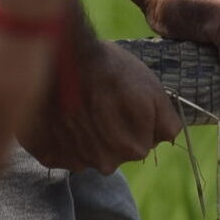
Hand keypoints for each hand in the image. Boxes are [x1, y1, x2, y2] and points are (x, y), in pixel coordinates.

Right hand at [22, 40, 183, 173]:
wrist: (61, 57)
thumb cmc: (109, 68)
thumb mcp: (151, 89)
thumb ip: (166, 121)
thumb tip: (167, 139)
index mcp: (135, 147)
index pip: (146, 144)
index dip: (139, 121)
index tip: (126, 102)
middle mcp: (107, 162)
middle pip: (118, 150)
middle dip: (115, 131)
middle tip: (103, 102)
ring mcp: (78, 161)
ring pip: (92, 152)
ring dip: (89, 134)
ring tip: (82, 105)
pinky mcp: (51, 156)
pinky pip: (65, 152)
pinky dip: (65, 137)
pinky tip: (64, 114)